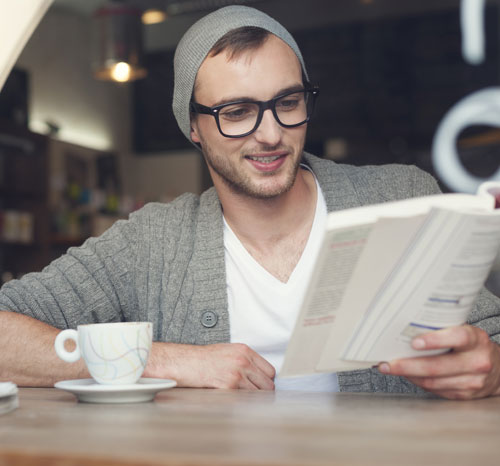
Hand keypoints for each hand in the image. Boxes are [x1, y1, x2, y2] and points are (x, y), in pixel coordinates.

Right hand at [145, 342, 275, 389]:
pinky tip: (233, 400)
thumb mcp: (228, 351)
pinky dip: (241, 403)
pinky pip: (244, 400)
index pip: (270, 371)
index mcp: (245, 351)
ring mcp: (236, 374)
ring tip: (241, 399)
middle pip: (268, 384)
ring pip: (258, 395)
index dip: (266, 381)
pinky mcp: (228, 387)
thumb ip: (245, 360)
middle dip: (262, 392)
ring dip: (252, 399)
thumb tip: (258, 375)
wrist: (184, 362)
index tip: (260, 386)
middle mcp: (243, 361)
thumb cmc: (203, 358)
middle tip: (252, 396)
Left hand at [377, 325, 499, 398]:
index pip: (457, 337)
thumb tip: (406, 329)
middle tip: (388, 363)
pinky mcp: (465, 395)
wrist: (499, 370)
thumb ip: (443, 330)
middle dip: (408, 365)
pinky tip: (407, 375)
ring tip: (390, 368)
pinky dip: (418, 382)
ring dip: (408, 375)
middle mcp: (477, 361)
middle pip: (437, 366)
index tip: (414, 342)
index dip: (435, 340)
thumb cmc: (472, 346)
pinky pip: (436, 390)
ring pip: (433, 381)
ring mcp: (473, 381)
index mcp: (476, 340)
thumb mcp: (464, 332)